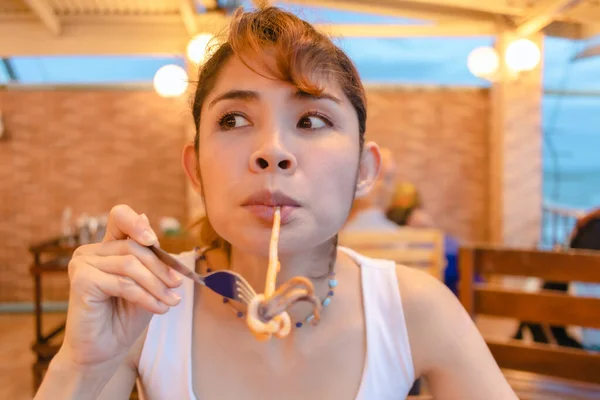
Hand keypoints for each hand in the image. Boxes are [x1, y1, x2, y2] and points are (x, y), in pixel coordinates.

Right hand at [59, 204, 182, 369]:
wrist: (105, 351)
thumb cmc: (126, 316)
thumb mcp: (147, 282)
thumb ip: (149, 255)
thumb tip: (146, 216)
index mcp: (107, 247)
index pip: (120, 217)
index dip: (137, 224)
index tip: (154, 241)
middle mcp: (90, 251)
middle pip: (133, 247)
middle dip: (161, 268)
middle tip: (177, 287)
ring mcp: (82, 264)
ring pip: (130, 265)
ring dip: (157, 285)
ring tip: (172, 302)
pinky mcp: (81, 281)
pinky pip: (123, 283)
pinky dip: (145, 296)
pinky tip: (159, 308)